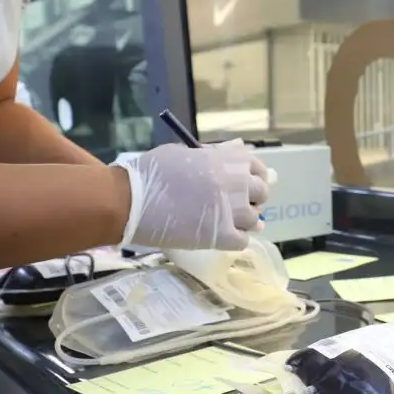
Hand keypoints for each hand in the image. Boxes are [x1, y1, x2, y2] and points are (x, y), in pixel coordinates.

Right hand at [111, 141, 270, 250]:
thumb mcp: (183, 153)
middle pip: (261, 191)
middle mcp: (234, 183)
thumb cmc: (151, 173)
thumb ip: (211, 155)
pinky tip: (225, 236)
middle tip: (238, 203)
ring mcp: (231, 211)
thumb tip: (231, 153)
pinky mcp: (222, 236)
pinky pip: (243, 240)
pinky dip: (237, 239)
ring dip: (245, 220)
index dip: (253, 174)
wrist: (132, 201)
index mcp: (225, 160)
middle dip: (252, 196)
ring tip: (230, 222)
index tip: (246, 180)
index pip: (255, 165)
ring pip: (255, 218)